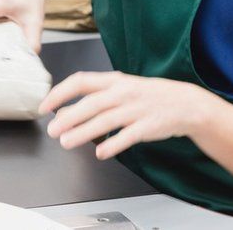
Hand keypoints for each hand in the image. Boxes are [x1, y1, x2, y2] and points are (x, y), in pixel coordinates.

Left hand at [38, 71, 217, 159]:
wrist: (186, 103)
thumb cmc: (148, 96)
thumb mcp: (121, 89)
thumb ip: (94, 98)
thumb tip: (63, 110)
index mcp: (114, 80)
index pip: (81, 81)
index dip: (61, 93)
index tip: (46, 106)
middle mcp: (123, 92)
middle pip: (92, 103)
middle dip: (70, 116)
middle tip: (52, 129)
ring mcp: (137, 109)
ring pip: (106, 120)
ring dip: (84, 132)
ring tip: (67, 142)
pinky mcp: (149, 125)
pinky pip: (128, 136)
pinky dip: (113, 144)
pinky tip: (100, 153)